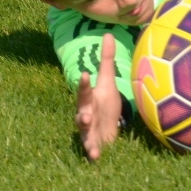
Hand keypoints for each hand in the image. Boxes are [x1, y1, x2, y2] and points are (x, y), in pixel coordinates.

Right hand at [75, 33, 121, 161]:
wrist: (108, 130)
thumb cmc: (106, 104)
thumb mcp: (108, 82)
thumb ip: (106, 60)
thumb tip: (108, 33)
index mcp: (89, 99)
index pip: (85, 91)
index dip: (84, 84)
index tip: (85, 75)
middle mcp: (86, 115)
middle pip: (82, 114)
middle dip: (83, 115)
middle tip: (85, 116)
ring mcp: (89, 131)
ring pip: (84, 133)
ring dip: (86, 136)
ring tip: (91, 140)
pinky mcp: (94, 145)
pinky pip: (92, 149)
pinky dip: (93, 153)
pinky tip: (96, 156)